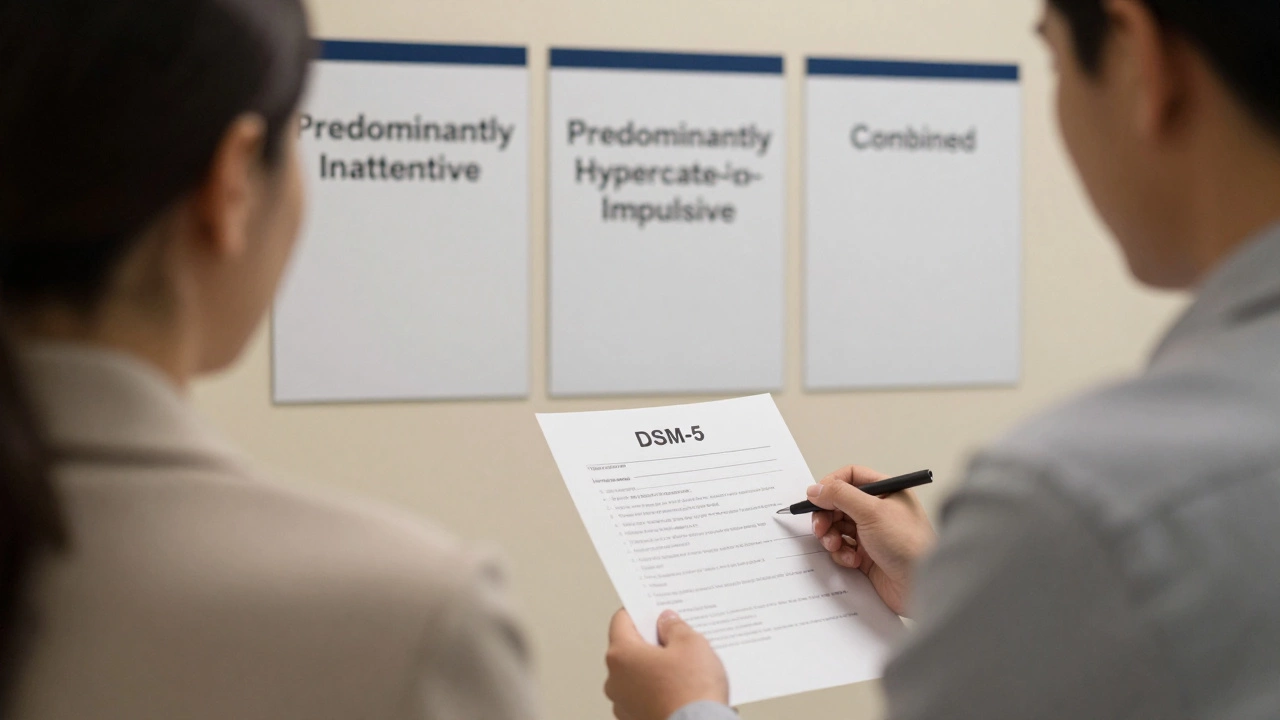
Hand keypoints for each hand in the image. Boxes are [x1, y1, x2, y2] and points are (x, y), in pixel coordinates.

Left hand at [604, 609, 728, 719]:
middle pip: (629, 649)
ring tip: (685, 669)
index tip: (654, 611)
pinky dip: (658, 691)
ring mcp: (623, 705)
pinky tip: (682, 690)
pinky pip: (644, 697)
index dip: (640, 612)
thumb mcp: (691, 644)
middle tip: (677, 640)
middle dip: (652, 642)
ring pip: (637, 675)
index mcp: (621, 655)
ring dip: (655, 669)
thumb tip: (666, 622)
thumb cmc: (692, 692)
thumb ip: (674, 626)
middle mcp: (614, 680)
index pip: (621, 620)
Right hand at [809, 466, 936, 615]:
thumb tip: (816, 489)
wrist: (921, 587)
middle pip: (839, 503)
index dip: (831, 485)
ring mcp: (872, 533)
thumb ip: (840, 496)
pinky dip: (842, 554)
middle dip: (826, 516)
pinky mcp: (867, 556)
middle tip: (820, 528)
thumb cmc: (909, 546)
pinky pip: (842, 548)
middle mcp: (879, 510)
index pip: (851, 477)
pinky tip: (852, 561)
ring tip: (836, 546)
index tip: (816, 497)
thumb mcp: (872, 512)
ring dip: (832, 537)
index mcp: (886, 492)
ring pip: (837, 527)